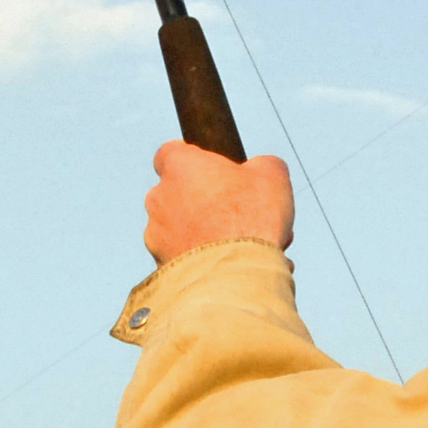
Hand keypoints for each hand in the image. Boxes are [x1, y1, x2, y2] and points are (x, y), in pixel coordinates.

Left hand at [142, 140, 293, 264]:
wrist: (232, 276)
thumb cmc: (250, 218)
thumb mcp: (272, 175)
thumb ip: (262, 163)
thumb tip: (260, 169)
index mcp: (180, 166)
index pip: (171, 152)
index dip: (194, 159)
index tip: (213, 171)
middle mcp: (159, 198)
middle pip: (180, 194)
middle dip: (206, 204)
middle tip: (241, 216)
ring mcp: (156, 235)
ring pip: (183, 230)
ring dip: (207, 236)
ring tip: (244, 250)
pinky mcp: (160, 265)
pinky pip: (185, 260)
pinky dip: (205, 263)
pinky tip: (235, 269)